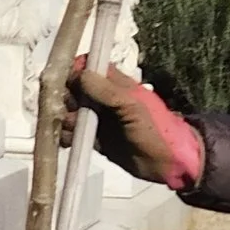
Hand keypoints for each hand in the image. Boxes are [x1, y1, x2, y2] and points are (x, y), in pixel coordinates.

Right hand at [68, 65, 204, 192]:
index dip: (74, 72)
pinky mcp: (94, 138)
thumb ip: (105, 91)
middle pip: (74, 89)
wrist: (164, 163)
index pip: (87, 67)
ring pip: (71, 111)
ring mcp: (98, 118)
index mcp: (114, 83)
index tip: (67, 85)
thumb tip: (78, 74)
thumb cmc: (153, 128)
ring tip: (70, 128)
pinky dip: (67, 135)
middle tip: (68, 110)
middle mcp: (103, 98)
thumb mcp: (131, 106)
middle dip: (65, 98)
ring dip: (64, 118)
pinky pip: (73, 133)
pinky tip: (67, 141)